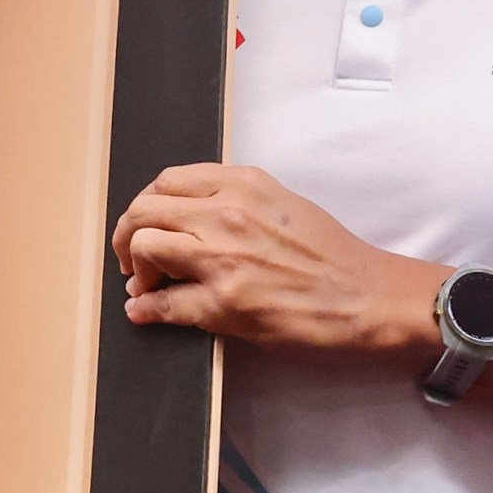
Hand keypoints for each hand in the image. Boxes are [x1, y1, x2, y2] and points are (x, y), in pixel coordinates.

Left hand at [109, 161, 440, 358]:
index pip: (167, 181)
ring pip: (144, 247)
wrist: (365, 296)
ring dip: (135, 268)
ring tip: (144, 284)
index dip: (146, 204)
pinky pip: (161, 303)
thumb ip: (234, 199)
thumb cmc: (332, 255)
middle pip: (144, 210)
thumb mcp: (282, 203)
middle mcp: (226, 213)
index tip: (147, 222)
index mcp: (242, 184)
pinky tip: (143, 311)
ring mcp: (221, 258)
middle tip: (132, 257)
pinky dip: (144, 308)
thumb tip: (189, 216)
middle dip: (128, 235)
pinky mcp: (223, 302)